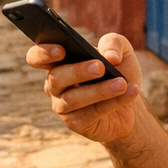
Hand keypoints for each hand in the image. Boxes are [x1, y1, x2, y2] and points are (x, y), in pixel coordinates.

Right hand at [25, 32, 143, 145]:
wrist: (130, 99)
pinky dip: (114, 102)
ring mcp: (63, 106)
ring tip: (121, 83)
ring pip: (73, 99)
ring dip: (99, 90)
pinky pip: (93, 113)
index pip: (36, 57)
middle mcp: (55, 84)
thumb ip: (114, 43)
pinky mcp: (76, 123)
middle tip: (100, 67)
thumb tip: (109, 56)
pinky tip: (131, 92)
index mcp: (59, 62)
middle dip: (78, 71)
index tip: (61, 50)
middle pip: (56, 78)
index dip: (43, 53)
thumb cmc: (119, 70)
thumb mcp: (121, 50)